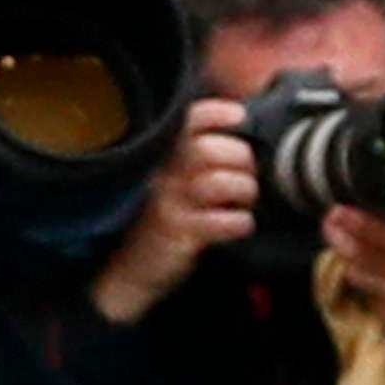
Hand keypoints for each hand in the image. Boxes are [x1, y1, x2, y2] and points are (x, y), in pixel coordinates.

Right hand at [89, 102, 257, 324]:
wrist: (133, 271)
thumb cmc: (168, 220)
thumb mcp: (179, 182)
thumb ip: (204, 158)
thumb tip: (251, 140)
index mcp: (166, 157)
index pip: (188, 121)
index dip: (215, 113)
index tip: (238, 117)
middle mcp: (164, 175)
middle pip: (208, 149)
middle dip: (242, 159)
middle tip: (250, 176)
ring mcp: (168, 204)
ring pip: (216, 182)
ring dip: (244, 191)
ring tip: (245, 202)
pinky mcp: (177, 234)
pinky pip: (219, 222)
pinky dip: (239, 222)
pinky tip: (240, 225)